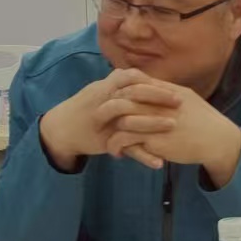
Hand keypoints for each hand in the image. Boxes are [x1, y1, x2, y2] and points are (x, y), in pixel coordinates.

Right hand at [38, 68, 179, 170]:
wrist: (61, 129)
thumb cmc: (83, 109)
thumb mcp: (98, 91)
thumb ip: (118, 85)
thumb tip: (140, 77)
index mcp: (104, 87)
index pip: (130, 77)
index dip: (152, 82)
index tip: (172, 88)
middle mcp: (103, 100)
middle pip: (132, 93)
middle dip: (157, 96)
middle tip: (179, 102)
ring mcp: (103, 121)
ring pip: (129, 118)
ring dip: (152, 122)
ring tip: (173, 126)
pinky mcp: (104, 140)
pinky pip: (125, 147)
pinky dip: (142, 155)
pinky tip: (158, 163)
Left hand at [104, 81, 240, 186]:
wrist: (218, 140)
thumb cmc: (202, 119)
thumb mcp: (184, 96)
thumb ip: (164, 90)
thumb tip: (146, 82)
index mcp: (164, 90)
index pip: (133, 81)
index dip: (117, 87)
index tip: (108, 96)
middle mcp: (158, 102)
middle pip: (122, 98)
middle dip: (106, 107)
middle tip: (97, 117)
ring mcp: (156, 121)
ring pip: (121, 120)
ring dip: (109, 130)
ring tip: (105, 138)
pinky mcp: (155, 140)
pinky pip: (128, 140)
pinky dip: (118, 146)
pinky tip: (116, 152)